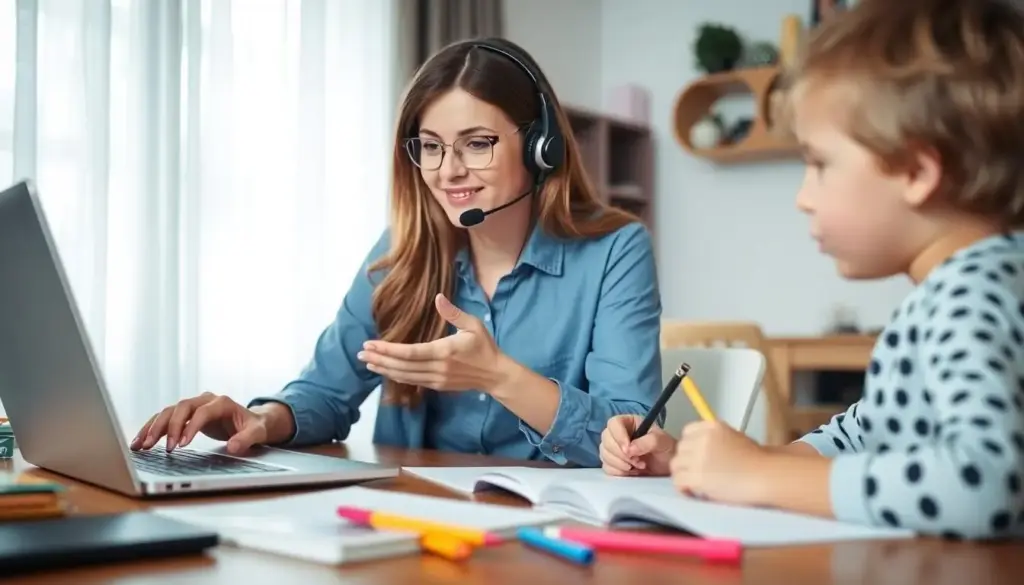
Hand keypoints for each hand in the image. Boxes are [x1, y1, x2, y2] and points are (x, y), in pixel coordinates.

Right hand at [131, 392, 270, 454]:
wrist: (252, 421)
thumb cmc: (254, 426)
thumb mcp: (258, 432)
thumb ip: (247, 439)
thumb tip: (233, 447)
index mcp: (222, 403)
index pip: (202, 412)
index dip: (190, 427)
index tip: (181, 445)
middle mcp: (205, 400)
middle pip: (181, 408)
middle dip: (168, 427)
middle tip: (159, 447)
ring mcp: (194, 406)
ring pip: (168, 411)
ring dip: (153, 427)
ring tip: (141, 445)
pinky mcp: (186, 414)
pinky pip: (165, 419)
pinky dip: (152, 429)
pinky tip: (140, 442)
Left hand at [357, 294, 509, 391]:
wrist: (495, 375)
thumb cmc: (484, 347)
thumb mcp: (473, 325)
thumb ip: (453, 313)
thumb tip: (438, 297)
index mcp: (444, 351)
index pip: (410, 353)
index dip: (388, 350)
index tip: (371, 344)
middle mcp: (437, 368)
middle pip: (402, 366)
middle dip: (380, 360)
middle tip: (360, 354)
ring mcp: (436, 379)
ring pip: (404, 376)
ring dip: (384, 369)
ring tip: (367, 363)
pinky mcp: (437, 386)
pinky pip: (413, 381)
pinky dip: (397, 376)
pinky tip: (386, 370)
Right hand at [600, 415, 674, 476]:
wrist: (668, 467)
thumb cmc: (667, 450)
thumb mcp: (662, 442)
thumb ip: (647, 442)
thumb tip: (630, 449)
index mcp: (629, 423)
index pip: (614, 423)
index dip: (618, 436)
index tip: (628, 450)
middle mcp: (619, 434)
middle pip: (606, 439)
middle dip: (620, 454)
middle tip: (637, 460)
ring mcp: (614, 449)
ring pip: (604, 454)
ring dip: (621, 464)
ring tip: (639, 465)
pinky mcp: (613, 463)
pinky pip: (607, 467)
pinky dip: (619, 471)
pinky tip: (633, 471)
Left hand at [669, 420, 768, 505]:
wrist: (766, 477)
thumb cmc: (758, 462)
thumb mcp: (736, 439)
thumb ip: (717, 440)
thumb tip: (703, 451)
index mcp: (712, 427)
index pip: (687, 432)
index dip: (690, 446)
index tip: (696, 457)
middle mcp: (702, 438)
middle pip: (680, 448)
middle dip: (686, 461)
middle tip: (696, 474)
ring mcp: (697, 457)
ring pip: (675, 465)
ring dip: (683, 475)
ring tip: (694, 485)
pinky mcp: (696, 476)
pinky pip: (678, 481)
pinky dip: (683, 489)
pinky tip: (693, 493)